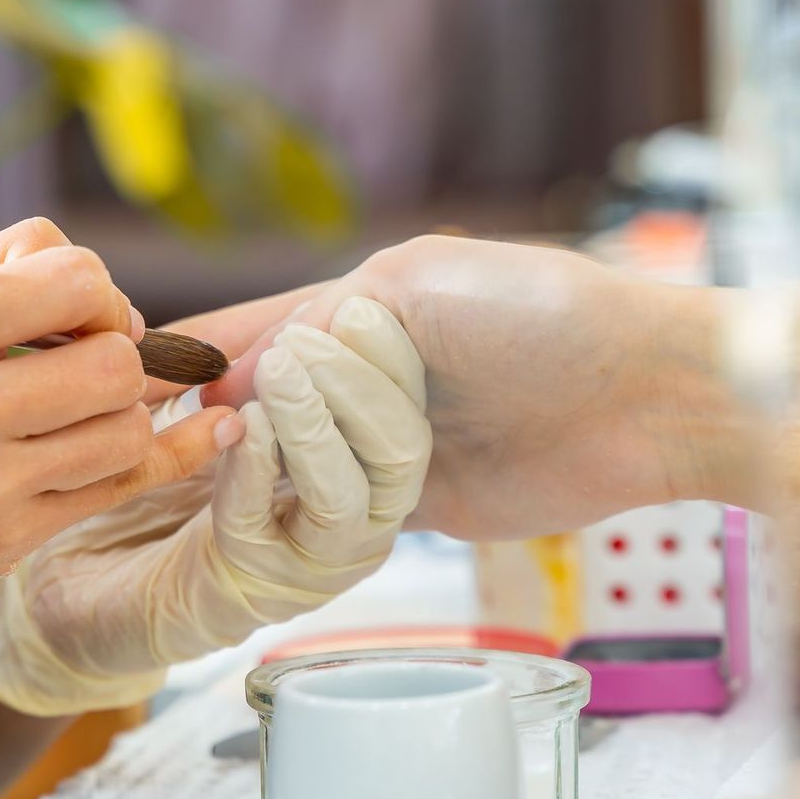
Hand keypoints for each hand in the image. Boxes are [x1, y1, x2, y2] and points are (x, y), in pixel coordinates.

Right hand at [0, 217, 241, 629]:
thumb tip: (90, 275)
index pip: (70, 275)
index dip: (90, 287)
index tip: (74, 309)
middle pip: (115, 359)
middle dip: (115, 348)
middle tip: (84, 360)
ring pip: (128, 426)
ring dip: (120, 408)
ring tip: (77, 408)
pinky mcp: (6, 543)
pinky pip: (127, 486)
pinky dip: (180, 449)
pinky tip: (215, 427)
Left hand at [0, 297, 431, 714]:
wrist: (84, 581)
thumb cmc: (158, 485)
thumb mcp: (224, 407)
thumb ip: (267, 365)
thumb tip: (311, 296)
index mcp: (359, 475)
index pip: (410, 415)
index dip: (393, 360)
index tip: (362, 305)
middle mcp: (354, 527)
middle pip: (402, 452)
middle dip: (364, 382)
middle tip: (326, 327)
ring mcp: (308, 568)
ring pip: (350, 492)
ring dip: (315, 419)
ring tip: (282, 366)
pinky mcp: (248, 594)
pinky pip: (269, 524)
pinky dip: (256, 467)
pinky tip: (241, 423)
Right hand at [200, 236, 731, 540]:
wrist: (648, 400)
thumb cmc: (545, 319)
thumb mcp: (416, 288)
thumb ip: (319, 326)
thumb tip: (241, 385)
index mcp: (369, 305)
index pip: (263, 328)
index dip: (208, 356)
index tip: (152, 382)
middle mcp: (376, 372)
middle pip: (272, 401)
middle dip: (254, 415)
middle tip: (215, 435)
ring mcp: (395, 437)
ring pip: (300, 461)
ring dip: (298, 463)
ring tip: (270, 470)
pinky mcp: (420, 501)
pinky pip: (342, 509)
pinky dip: (320, 508)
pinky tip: (290, 509)